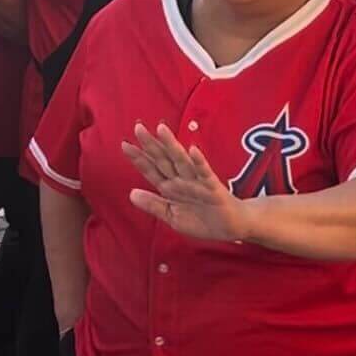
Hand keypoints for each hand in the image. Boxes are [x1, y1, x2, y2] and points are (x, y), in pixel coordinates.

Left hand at [123, 122, 249, 242]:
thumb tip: (131, 194)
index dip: (139, 158)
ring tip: (161, 129)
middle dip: (151, 145)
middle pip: (164, 160)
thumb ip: (153, 205)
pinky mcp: (213, 188)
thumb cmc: (203, 220)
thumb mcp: (172, 216)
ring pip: (182, 161)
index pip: (152, 170)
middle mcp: (182, 180)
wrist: (230, 228)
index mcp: (171, 188)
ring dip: (172, 146)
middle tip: (137, 127)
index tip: (124, 145)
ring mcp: (197, 182)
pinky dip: (199, 162)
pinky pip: (205, 174)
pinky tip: (193, 150)